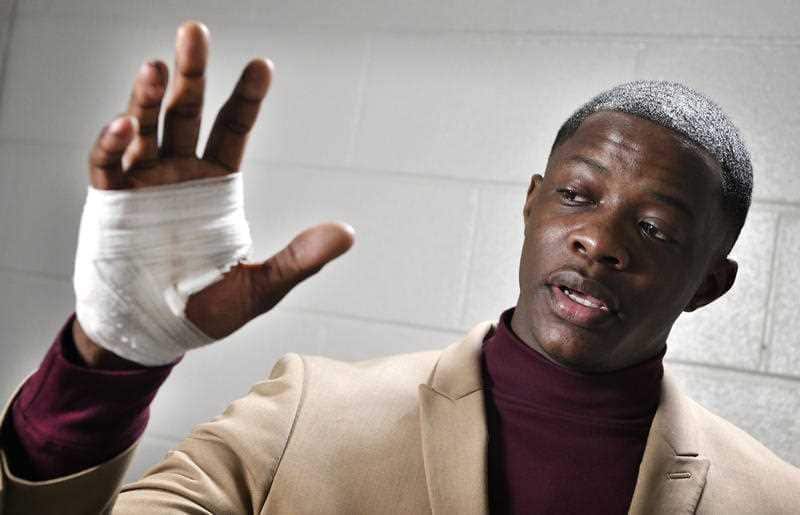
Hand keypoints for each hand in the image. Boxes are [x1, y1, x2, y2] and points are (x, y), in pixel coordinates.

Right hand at [74, 21, 353, 367]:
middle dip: (191, 73)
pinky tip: (124, 126)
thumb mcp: (261, 287)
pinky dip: (112, 145)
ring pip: (144, 128)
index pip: (232, 128)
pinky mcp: (110, 203)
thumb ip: (300, 258)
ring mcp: (143, 184)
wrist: (155, 334)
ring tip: (157, 66)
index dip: (246, 97)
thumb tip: (348, 234)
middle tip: (195, 32)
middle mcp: (179, 173)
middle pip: (185, 113)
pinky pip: (107, 166)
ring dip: (147, 98)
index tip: (262, 65)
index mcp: (216, 184)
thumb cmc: (206, 308)